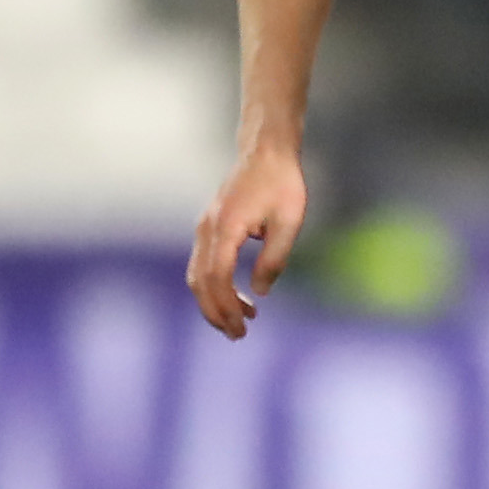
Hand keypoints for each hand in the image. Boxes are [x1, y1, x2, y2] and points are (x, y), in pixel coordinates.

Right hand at [185, 143, 308, 339]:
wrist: (265, 153)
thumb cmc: (282, 184)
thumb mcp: (289, 222)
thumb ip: (274, 258)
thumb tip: (259, 292)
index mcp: (225, 228)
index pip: (217, 277)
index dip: (226, 306)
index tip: (242, 327)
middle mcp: (208, 229)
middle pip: (200, 282)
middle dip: (216, 312)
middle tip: (238, 335)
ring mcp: (205, 227)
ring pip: (199, 275)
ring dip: (215, 301)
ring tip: (241, 322)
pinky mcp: (211, 227)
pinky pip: (206, 263)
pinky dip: (217, 285)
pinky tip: (242, 297)